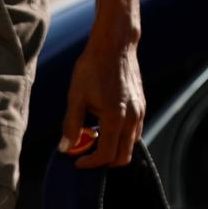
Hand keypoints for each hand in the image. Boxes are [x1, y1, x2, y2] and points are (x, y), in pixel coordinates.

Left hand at [61, 34, 144, 169]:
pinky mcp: (141, 105)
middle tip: (86, 155)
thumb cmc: (93, 67)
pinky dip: (121, 137)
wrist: (114, 45)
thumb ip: (71, 125)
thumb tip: (66, 148)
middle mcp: (132, 118)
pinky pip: (135, 131)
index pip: (106, 155)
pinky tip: (105, 126)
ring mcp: (140, 112)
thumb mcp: (76, 96)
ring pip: (131, 145)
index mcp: (115, 117)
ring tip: (94, 138)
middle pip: (123, 157)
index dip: (90, 163)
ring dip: (114, 149)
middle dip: (104, 162)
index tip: (77, 161)